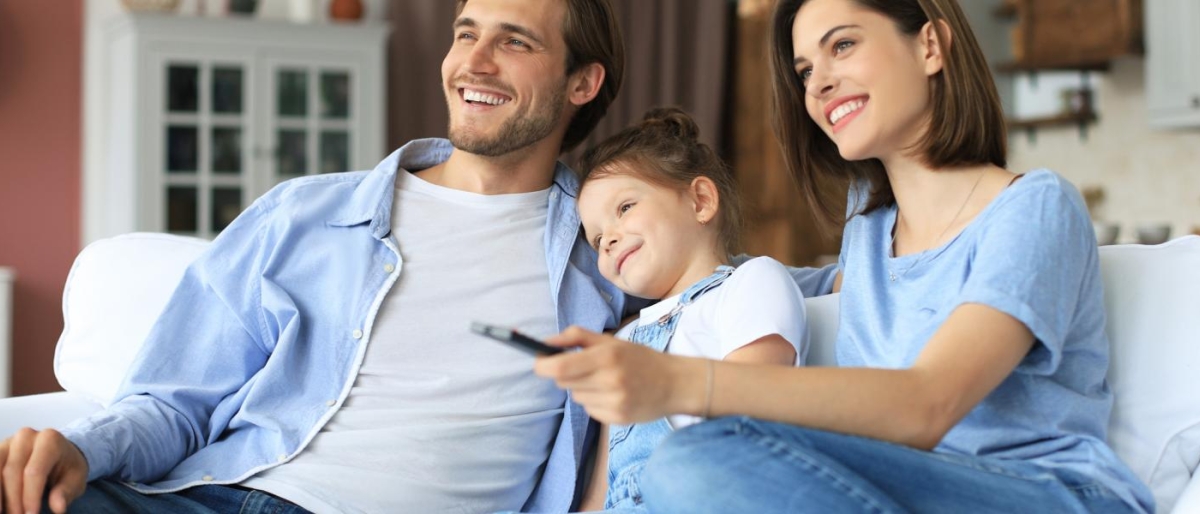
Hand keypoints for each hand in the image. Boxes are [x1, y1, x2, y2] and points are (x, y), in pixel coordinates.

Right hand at [1, 428, 88, 513]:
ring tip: (3, 512)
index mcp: (49, 440)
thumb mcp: (75, 479)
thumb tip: (58, 508)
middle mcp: (26, 436)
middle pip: (12, 472)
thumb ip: (65, 492)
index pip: (34, 472)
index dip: (30, 496)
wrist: (59, 453)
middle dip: (13, 499)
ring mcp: (8, 442)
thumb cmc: (67, 467)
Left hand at [534, 326, 705, 423]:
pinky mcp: (617, 419)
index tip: (539, 362)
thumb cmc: (640, 359)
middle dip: (565, 375)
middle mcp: (610, 380)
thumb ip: (576, 337)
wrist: (675, 384)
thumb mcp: (611, 341)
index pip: (560, 367)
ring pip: (575, 397)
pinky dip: (594, 402)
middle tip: (584, 368)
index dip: (543, 365)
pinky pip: (589, 410)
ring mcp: (614, 402)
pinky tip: (613, 395)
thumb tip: (545, 343)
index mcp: (607, 356)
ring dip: (582, 389)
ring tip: (605, 382)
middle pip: (563, 383)